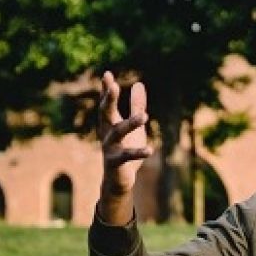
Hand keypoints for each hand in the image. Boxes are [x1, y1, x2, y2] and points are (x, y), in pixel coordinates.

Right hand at [98, 71, 150, 201]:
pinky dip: (138, 153)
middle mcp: (106, 133)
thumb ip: (136, 106)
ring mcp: (109, 148)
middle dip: (109, 100)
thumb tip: (139, 84)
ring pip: (117, 133)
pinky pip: (126, 157)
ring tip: (144, 116)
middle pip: (105, 114)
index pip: (106, 103)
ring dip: (130, 124)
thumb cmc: (125, 149)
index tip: (107, 74)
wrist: (117, 181)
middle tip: (114, 85)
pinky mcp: (115, 164)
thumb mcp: (134, 126)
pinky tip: (151, 150)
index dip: (106, 89)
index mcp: (110, 123)